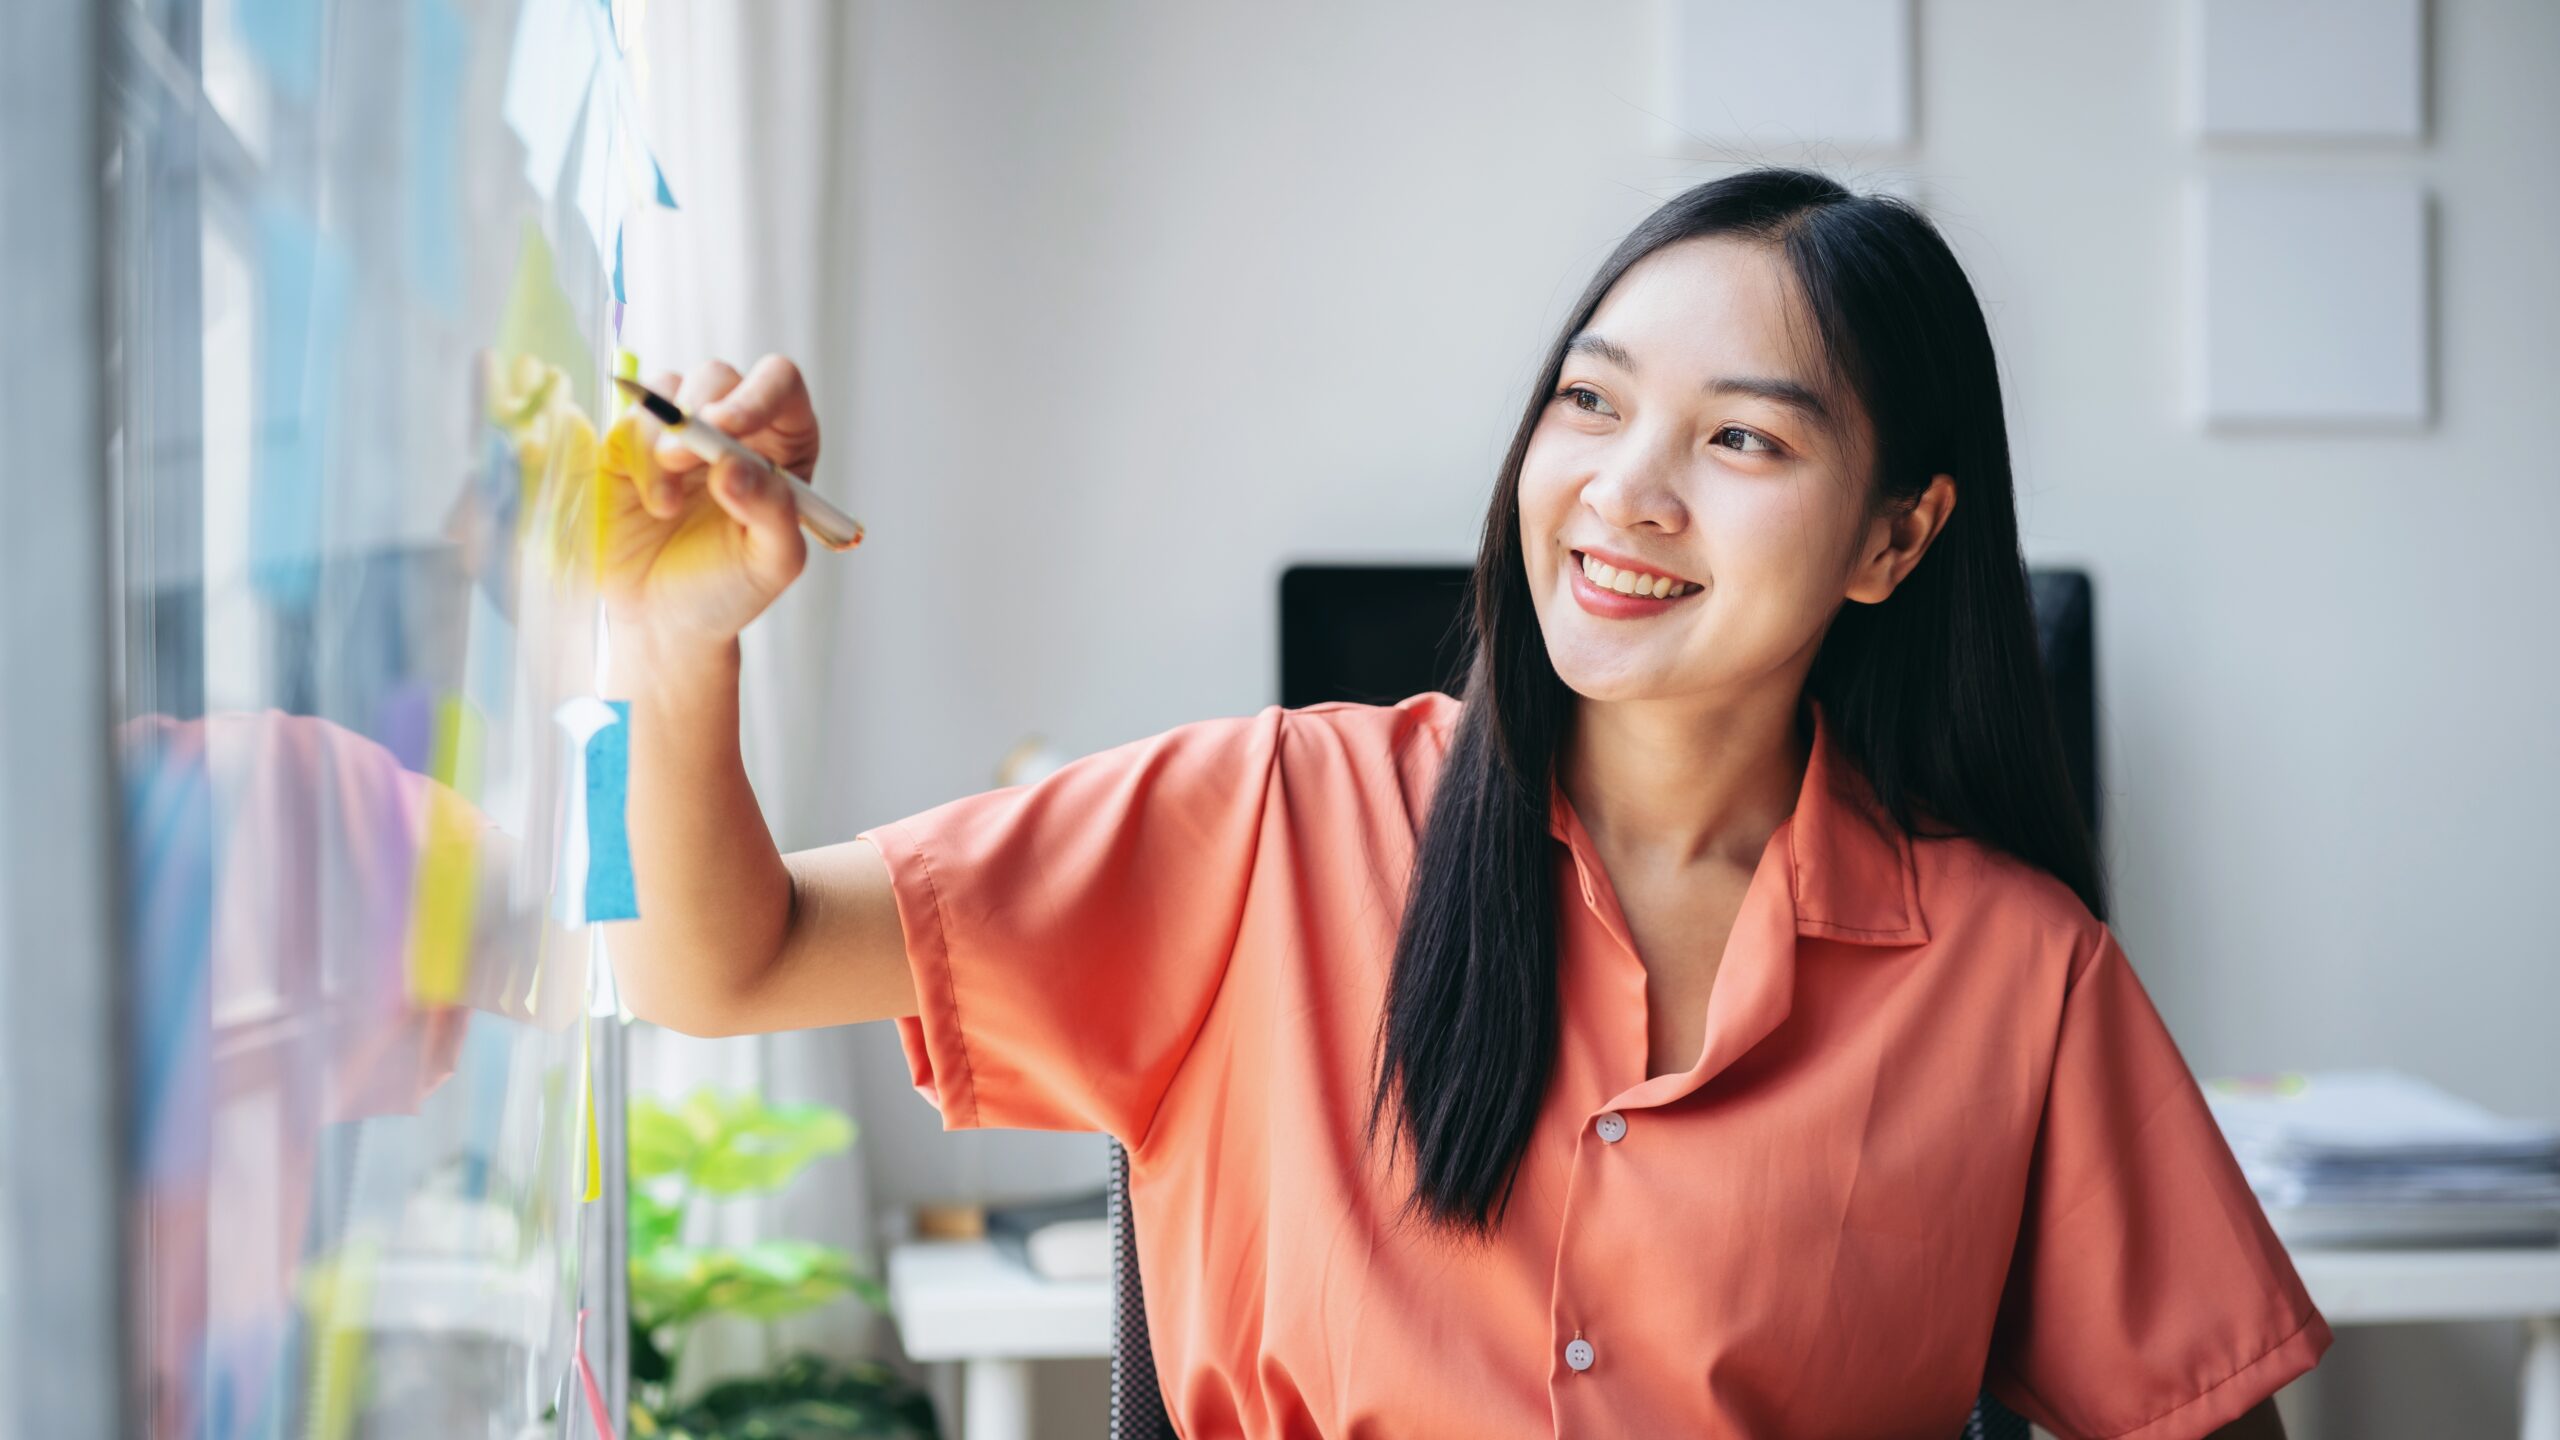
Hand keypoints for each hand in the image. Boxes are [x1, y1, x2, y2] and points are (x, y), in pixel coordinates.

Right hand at [597, 355, 820, 649]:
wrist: (666, 617)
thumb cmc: (730, 586)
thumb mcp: (772, 562)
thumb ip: (772, 512)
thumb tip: (734, 466)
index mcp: (782, 443)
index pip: (778, 384)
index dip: (755, 394)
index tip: (726, 427)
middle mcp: (732, 427)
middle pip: (718, 377)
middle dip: (698, 412)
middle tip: (681, 461)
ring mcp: (678, 431)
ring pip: (666, 390)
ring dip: (662, 441)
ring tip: (666, 507)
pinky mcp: (629, 443)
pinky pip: (627, 418)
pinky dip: (634, 455)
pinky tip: (652, 503)